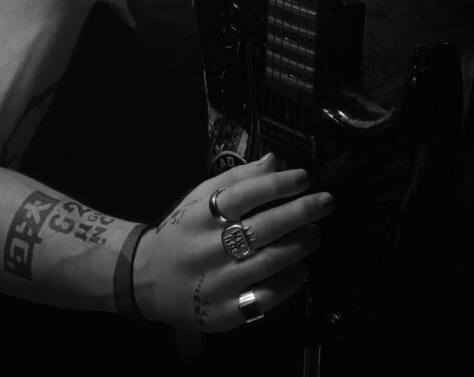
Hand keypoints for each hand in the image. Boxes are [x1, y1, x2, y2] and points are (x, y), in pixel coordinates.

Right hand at [132, 154, 333, 331]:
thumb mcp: (200, 198)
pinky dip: (289, 282)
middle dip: (300, 212)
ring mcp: (217, 282)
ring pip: (268, 262)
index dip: (278, 184)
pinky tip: (302, 269)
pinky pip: (265, 298)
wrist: (148, 278)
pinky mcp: (225, 312)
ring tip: (316, 233)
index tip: (304, 178)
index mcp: (201, 215)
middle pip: (262, 227)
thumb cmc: (183, 230)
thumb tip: (275, 162)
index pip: (244, 194)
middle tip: (325, 203)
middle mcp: (208, 247)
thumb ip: (237, 179)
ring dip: (300, 246)